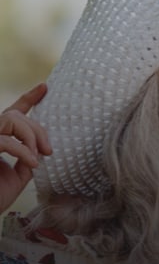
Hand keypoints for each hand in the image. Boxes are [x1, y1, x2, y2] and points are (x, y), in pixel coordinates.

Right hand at [0, 83, 51, 212]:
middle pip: (16, 115)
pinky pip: (4, 140)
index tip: (45, 87)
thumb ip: (27, 159)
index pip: (13, 113)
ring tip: (36, 157)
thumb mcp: (18, 176)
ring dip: (30, 136)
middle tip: (49, 151)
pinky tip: (32, 163)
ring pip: (10, 119)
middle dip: (38, 130)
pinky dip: (23, 150)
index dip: (29, 98)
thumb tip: (39, 150)